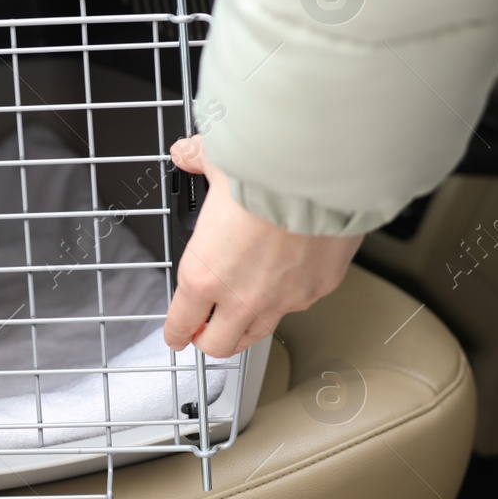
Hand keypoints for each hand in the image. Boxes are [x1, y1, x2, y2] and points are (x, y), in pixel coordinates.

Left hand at [164, 135, 362, 358]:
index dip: (176, 332)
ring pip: (259, 332)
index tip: (177, 334)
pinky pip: (298, 302)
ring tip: (242, 313)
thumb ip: (196, 161)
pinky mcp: (317, 290)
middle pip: (218, 344)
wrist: (321, 174)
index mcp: (204, 273)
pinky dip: (289, 294)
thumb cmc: (265, 174)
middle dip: (208, 339)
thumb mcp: (216, 161)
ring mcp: (283, 299)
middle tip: (206, 329)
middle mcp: (242, 296)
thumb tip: (187, 153)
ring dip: (245, 327)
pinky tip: (287, 273)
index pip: (181, 322)